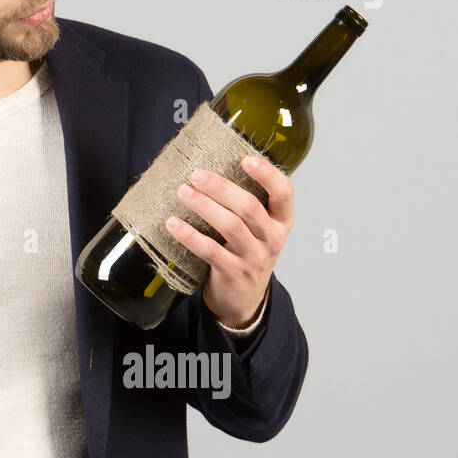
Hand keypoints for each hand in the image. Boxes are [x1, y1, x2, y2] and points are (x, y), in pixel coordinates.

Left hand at [165, 155, 294, 327]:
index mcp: (281, 220)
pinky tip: (172, 224)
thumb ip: (247, 202)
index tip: (245, 158)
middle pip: (250, 207)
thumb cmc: (246, 251)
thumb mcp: (258, 228)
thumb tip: (210, 166)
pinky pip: (210, 250)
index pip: (284, 192)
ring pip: (230, 226)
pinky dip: (189, 236)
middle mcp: (272, 237)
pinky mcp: (233, 272)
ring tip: (182, 192)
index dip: (267, 174)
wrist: (244, 299)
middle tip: (196, 174)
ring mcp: (254, 257)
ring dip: (204, 206)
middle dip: (221, 188)